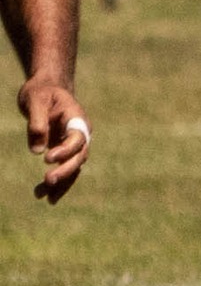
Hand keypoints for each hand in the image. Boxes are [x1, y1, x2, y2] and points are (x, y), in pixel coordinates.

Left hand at [18, 77, 88, 201]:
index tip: (46, 158)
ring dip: (60, 182)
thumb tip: (37, 150)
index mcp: (76, 118)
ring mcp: (74, 144)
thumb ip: (37, 122)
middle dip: (65, 171)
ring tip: (42, 196)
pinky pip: (65, 170)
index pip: (77, 138)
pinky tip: (44, 195)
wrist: (46, 90)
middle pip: (79, 156)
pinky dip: (57, 183)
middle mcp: (80, 133)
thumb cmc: (41, 92)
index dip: (65, 150)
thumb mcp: (35, 100)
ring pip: (73, 167)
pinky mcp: (64, 152)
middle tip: (48, 180)